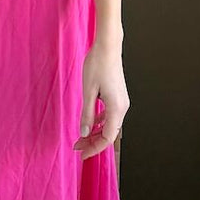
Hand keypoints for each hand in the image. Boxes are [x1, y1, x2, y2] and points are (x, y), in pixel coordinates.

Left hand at [72, 40, 128, 160]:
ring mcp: (121, 102)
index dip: (94, 148)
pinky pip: (110, 115)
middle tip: (77, 146)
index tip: (82, 153)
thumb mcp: (88, 91)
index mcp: (116, 108)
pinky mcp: (118, 96)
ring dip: (96, 133)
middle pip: (109, 133)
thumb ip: (87, 114)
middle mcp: (122, 107)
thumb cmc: (97, 65)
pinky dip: (100, 122)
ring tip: (81, 137)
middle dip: (93, 142)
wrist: (108, 46)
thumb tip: (84, 133)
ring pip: (110, 125)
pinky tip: (89, 122)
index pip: (107, 138)